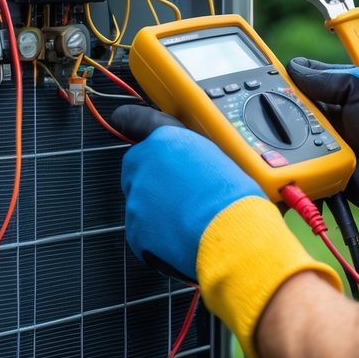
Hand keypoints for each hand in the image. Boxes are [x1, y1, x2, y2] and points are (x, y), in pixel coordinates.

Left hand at [112, 104, 342, 357]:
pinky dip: (157, 238)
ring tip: (189, 220)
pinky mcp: (135, 230)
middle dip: (152, 178)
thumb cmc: (236, 199)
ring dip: (157, 210)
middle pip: (137, 167)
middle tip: (180, 193)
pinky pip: (142, 233)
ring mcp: (136, 198)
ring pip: (140, 202)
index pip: (136, 120)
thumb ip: (191, 156)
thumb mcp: (217, 159)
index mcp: (166, 139)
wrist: (235, 236)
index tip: (122, 119)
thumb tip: (188, 166)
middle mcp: (145, 163)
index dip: (130, 121)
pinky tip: (183, 238)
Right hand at [285, 58, 358, 216]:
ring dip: (291, 131)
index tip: (271, 77)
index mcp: (340, 90)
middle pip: (292, 104)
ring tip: (299, 132)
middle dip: (286, 105)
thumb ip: (328, 77)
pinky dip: (293, 155)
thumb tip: (293, 68)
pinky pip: (295, 157)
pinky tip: (294, 153)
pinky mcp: (318, 163)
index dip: (289, 77)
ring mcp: (323, 139)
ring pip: (289, 130)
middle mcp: (330, 113)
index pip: (304, 78)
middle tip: (285, 106)